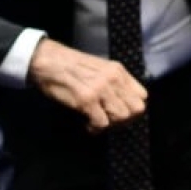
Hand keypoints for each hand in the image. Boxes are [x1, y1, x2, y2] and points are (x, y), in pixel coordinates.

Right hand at [28, 39, 146, 131]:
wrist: (47, 61)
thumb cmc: (70, 66)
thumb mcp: (100, 68)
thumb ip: (114, 82)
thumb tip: (123, 102)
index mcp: (118, 71)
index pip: (142, 96)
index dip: (132, 108)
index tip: (119, 112)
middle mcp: (113, 78)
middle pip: (136, 109)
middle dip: (124, 119)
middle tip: (109, 119)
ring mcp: (100, 89)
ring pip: (122, 117)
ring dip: (110, 124)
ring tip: (96, 120)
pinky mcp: (86, 100)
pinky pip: (102, 123)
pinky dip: (95, 128)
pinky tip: (87, 123)